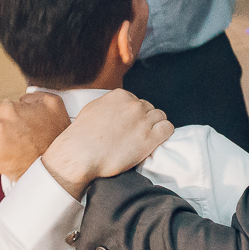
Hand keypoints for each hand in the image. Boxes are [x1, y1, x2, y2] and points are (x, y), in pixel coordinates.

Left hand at [0, 91, 70, 180]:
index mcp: (9, 109)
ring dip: (0, 139)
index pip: (1, 108)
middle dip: (6, 126)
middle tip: (21, 134)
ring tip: (17, 145)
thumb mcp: (53, 103)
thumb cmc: (55, 136)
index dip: (13, 115)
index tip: (21, 122)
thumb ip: (34, 95)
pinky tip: (7, 153)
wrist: (55, 164)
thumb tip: (23, 99)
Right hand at [41, 89, 172, 199]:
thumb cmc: (82, 135)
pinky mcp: (150, 137)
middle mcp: (134, 105)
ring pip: (160, 117)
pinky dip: (164, 133)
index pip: (136, 101)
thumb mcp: (93, 108)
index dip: (134, 114)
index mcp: (120, 95)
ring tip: (145, 138)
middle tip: (135, 133)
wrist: (80, 154)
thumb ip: (108, 104)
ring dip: (155, 126)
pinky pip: (168, 128)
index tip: (129, 124)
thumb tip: (115, 107)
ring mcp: (143, 120)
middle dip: (144, 120)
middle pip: (149, 109)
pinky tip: (156, 140)